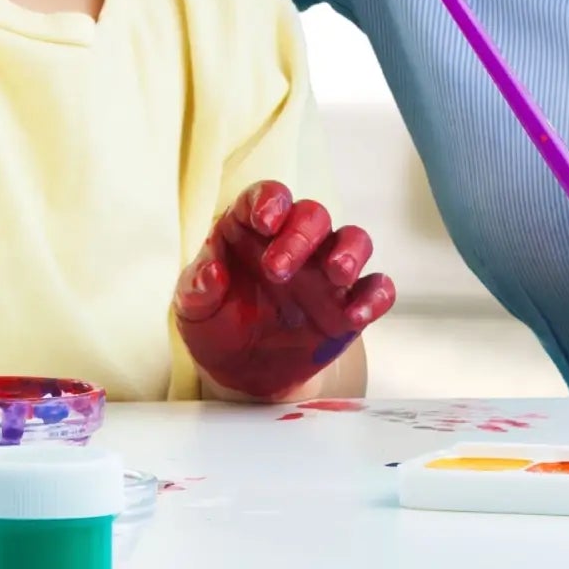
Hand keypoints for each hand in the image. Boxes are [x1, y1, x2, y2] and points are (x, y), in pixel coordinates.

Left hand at [175, 180, 395, 400]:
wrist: (240, 372)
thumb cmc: (217, 325)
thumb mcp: (193, 310)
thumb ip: (197, 289)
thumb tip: (210, 272)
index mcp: (252, 230)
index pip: (268, 196)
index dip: (270, 200)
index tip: (264, 220)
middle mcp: (294, 243)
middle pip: (313, 215)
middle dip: (301, 235)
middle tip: (277, 269)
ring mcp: (324, 273)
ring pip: (355, 240)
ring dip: (349, 252)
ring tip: (335, 273)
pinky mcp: (347, 306)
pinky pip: (376, 289)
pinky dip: (374, 297)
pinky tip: (355, 315)